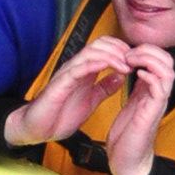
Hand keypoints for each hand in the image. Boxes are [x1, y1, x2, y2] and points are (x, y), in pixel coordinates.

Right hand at [2, 39, 133, 152]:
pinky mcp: (60, 83)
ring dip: (112, 55)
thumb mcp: (90, 101)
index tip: (136, 61)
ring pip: (91, 52)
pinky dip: (95, 64)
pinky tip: (109, 66)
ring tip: (127, 64)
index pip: (104, 49)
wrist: (37, 129)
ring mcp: (67, 74)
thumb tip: (120, 76)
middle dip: (120, 49)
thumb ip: (104, 87)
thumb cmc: (58, 116)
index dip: (122, 50)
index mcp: (84, 72)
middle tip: (134, 60)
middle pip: (99, 44)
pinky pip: (79, 68)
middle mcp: (76, 68)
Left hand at [104, 43, 174, 174]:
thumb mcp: (132, 105)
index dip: (146, 50)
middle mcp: (158, 95)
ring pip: (167, 71)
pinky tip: (138, 75)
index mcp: (151, 91)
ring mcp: (157, 103)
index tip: (127, 53)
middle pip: (168, 61)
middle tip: (130, 54)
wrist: (127, 161)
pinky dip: (150, 77)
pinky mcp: (152, 113)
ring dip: (149, 60)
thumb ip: (136, 88)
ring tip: (132, 61)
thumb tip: (133, 70)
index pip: (160, 60)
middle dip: (149, 51)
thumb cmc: (128, 135)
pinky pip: (159, 89)